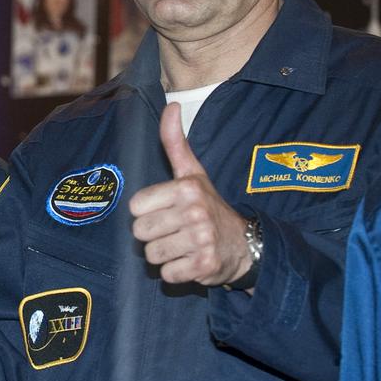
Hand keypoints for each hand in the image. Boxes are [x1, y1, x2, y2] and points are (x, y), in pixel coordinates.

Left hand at [129, 103, 252, 287]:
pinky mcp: (205, 265)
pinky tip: (190, 261)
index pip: (135, 207)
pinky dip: (176, 273)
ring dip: (164, 255)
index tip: (167, 210)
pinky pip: (167, 275)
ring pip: (151, 255)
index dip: (147, 212)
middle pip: (140, 233)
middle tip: (175, 231)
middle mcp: (195, 212)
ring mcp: (201, 239)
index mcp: (186, 188)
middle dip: (154, 235)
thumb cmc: (209, 206)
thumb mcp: (193, 173)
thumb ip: (175, 143)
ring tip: (183, 245)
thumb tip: (172, 105)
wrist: (245, 244)